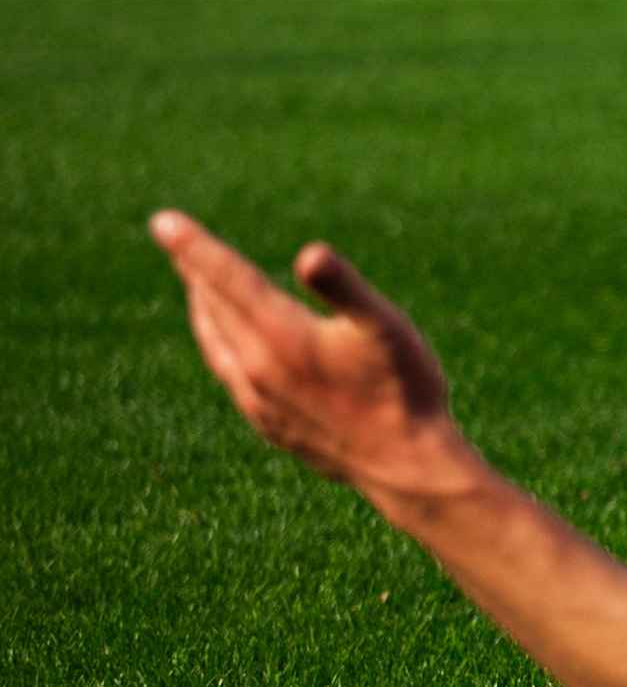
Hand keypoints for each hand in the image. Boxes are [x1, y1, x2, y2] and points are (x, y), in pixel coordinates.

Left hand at [151, 212, 468, 502]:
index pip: (227, 279)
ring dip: (201, 306)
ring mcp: (256, 398)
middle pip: (213, 305)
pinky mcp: (264, 421)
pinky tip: (229, 341)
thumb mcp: (385, 329)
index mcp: (282, 336)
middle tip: (175, 239)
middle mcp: (256, 368)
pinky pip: (226, 370)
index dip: (194, 247)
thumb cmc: (404, 388)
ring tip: (195, 283)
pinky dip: (218, 341)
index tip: (162, 221)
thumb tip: (309, 254)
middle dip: (194, 269)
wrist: (404, 465)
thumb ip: (344, 288)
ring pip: (214, 339)